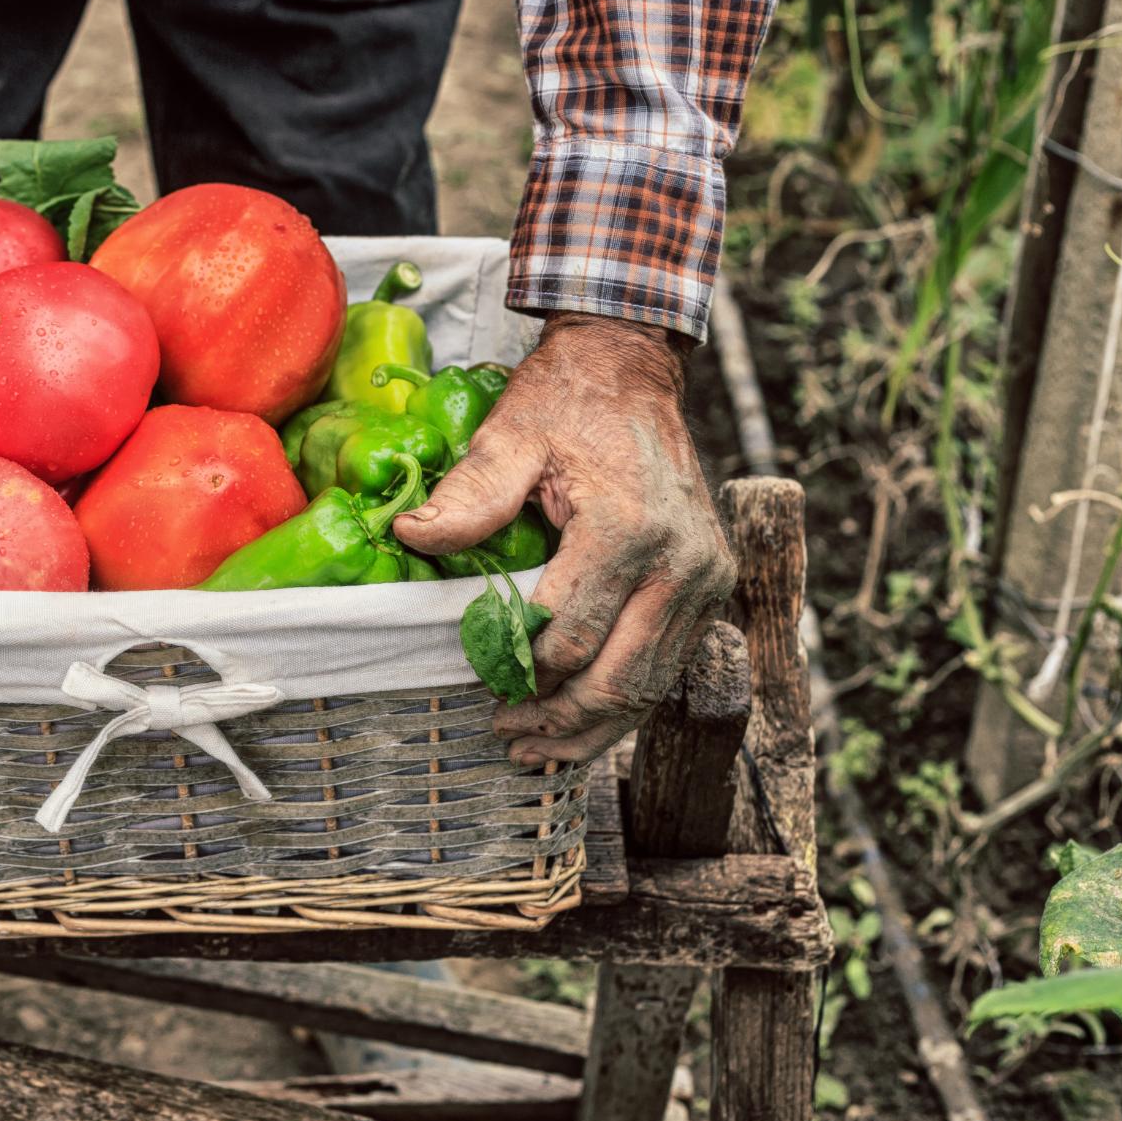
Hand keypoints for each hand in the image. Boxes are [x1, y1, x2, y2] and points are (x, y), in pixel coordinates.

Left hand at [393, 313, 734, 763]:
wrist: (631, 371)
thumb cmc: (565, 404)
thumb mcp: (510, 436)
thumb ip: (469, 495)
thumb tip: (410, 538)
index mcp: (628, 528)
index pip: (568, 634)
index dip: (519, 669)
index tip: (478, 681)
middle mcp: (680, 563)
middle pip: (617, 676)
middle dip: (557, 719)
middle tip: (505, 734)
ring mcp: (704, 579)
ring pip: (650, 685)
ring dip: (593, 728)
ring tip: (538, 750)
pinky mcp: (711, 588)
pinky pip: (668, 666)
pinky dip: (626, 704)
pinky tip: (584, 726)